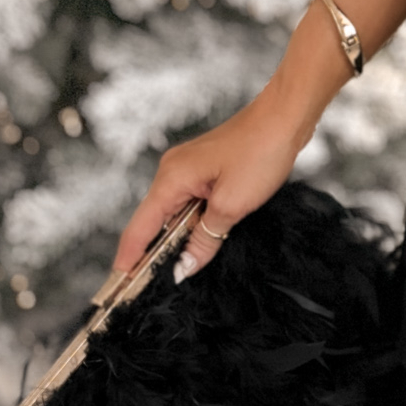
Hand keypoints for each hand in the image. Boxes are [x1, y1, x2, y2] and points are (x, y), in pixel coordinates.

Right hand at [110, 88, 306, 285]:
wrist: (285, 116)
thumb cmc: (260, 152)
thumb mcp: (232, 206)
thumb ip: (205, 239)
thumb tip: (184, 266)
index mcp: (171, 178)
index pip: (139, 228)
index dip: (128, 259)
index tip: (119, 287)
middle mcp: (172, 171)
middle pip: (153, 221)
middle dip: (151, 254)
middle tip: (148, 289)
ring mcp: (187, 167)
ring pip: (173, 213)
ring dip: (176, 239)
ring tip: (176, 269)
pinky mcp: (204, 168)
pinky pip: (189, 201)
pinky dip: (191, 223)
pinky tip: (200, 239)